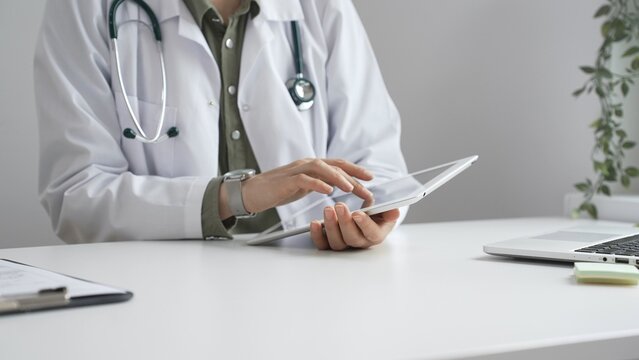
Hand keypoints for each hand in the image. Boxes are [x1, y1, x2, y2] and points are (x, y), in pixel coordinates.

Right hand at [219, 158, 373, 218]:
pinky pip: (305, 179)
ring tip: (351, 188)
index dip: (355, 170)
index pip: (338, 165)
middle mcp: (306, 164)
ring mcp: (296, 170)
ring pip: (322, 168)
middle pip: (334, 166)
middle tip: (368, 187)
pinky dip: (318, 183)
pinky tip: (328, 190)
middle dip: (353, 176)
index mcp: (312, 166)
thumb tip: (334, 185)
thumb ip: (317, 182)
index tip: (370, 178)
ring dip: (338, 177)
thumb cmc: (277, 190)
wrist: (252, 192)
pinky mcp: (287, 180)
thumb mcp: (303, 186)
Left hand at [309, 202, 400, 250]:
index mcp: (375, 235)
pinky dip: (317, 235)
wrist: (367, 219)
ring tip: (327, 209)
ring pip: (336, 243)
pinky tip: (313, 223)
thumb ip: (389, 211)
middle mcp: (360, 243)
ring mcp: (344, 244)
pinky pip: (323, 244)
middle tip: (339, 205)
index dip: (364, 224)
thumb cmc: (377, 214)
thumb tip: (394, 212)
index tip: (358, 213)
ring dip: (330, 226)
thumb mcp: (386, 211)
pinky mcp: (330, 243)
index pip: (371, 233)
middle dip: (344, 222)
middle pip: (352, 239)